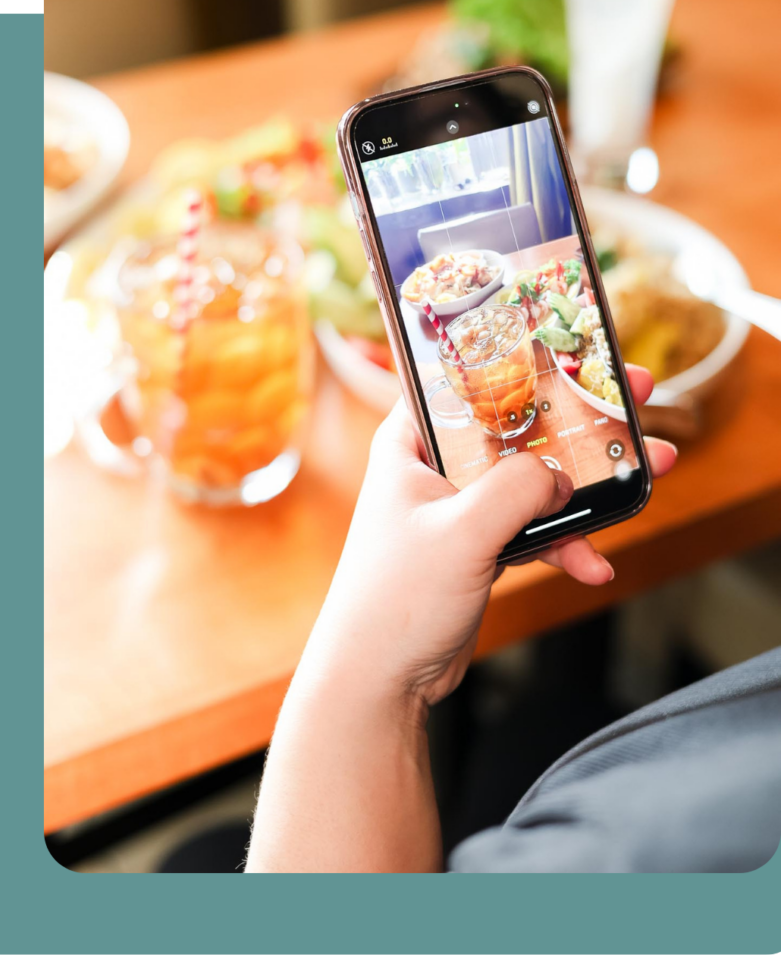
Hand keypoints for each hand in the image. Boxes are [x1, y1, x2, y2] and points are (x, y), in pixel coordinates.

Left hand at [310, 365, 675, 709]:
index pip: (466, 380)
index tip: (576, 349)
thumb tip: (559, 475)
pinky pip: (533, 531)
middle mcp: (434, 466)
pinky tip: (594, 565)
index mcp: (410, 442)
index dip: (520, 360)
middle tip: (631, 400)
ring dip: (588, 485)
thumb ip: (515, 490)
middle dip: (578, 421)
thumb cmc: (395, 600)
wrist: (381, 679)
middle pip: (517, 427)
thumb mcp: (461, 533)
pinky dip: (565, 544)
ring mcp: (460, 508)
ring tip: (648, 475)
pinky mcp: (479, 546)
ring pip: (533, 480)